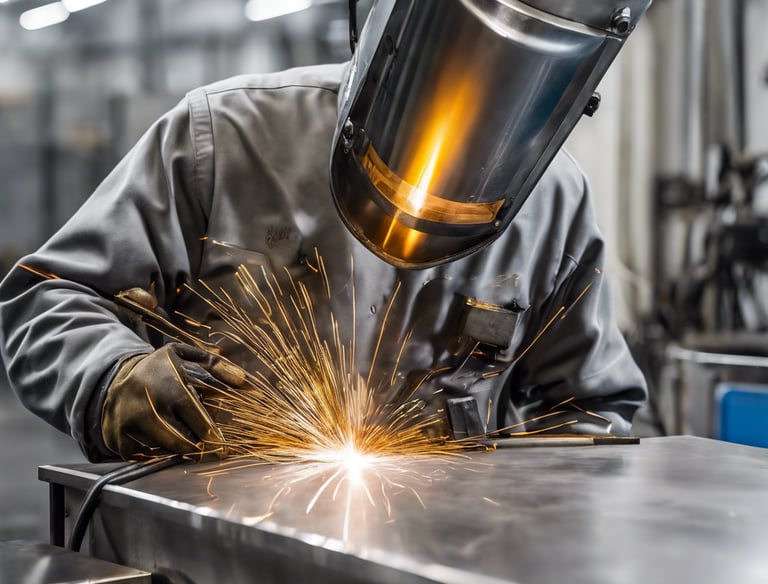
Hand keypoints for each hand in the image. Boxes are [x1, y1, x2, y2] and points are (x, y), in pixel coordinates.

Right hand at [101, 343, 246, 460]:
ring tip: (178, 435)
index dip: (213, 437)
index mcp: (170, 386)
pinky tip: (156, 438)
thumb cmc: (158, 369)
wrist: (113, 376)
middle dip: (197, 447)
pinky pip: (145, 456)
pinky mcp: (117, 438)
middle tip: (205, 448)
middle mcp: (149, 405)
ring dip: (176, 448)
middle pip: (184, 443)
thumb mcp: (185, 357)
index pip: (200, 423)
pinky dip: (154, 452)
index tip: (221, 445)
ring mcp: (130, 424)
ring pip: (165, 451)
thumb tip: (244, 380)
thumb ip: (217, 366)